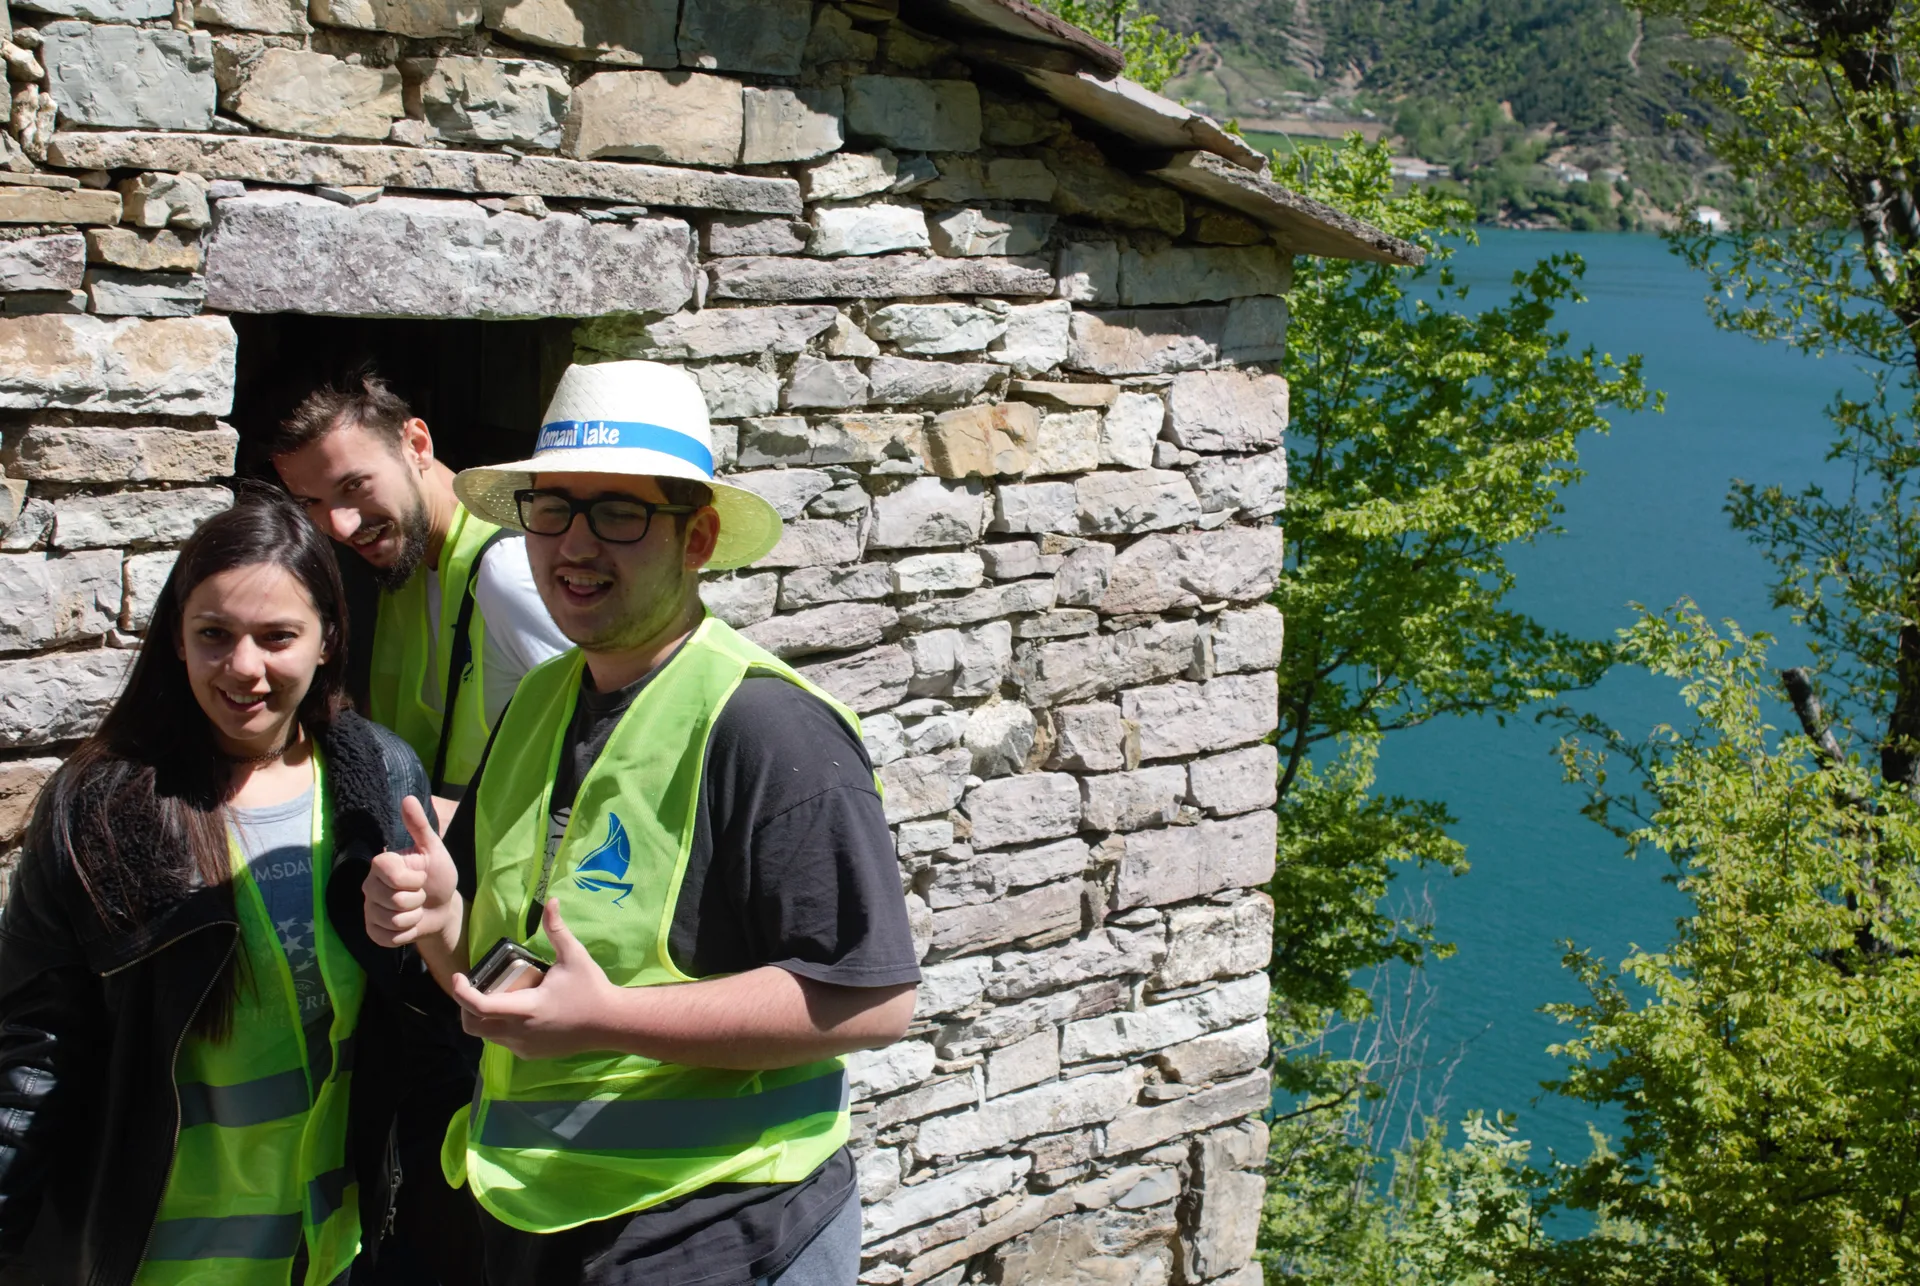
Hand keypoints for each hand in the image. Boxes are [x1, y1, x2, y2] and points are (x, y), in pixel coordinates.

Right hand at [363, 795, 460, 949]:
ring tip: (415, 908)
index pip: (389, 872)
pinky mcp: (373, 931)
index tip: (421, 876)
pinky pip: (388, 937)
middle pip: (393, 899)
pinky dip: (406, 934)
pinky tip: (409, 924)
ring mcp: (369, 910)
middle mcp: (369, 886)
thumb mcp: (434, 849)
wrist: (442, 907)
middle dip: (416, 899)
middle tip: (420, 893)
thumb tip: (407, 798)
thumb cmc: (438, 876)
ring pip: (392, 920)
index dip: (412, 879)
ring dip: (413, 917)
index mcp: (381, 865)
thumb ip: (419, 826)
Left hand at [449, 899, 617, 1060]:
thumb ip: (557, 929)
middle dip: (465, 1008)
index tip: (459, 976)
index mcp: (525, 1008)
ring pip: (488, 1036)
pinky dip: (500, 1028)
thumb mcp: (574, 956)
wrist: (611, 1023)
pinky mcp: (531, 1053)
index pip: (479, 1006)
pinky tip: (515, 1012)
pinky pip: (504, 1042)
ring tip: (497, 996)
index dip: (461, 992)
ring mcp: (524, 1046)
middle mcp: (519, 1032)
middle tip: (473, 988)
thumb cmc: (591, 989)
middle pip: (473, 1027)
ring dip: (484, 1018)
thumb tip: (550, 900)